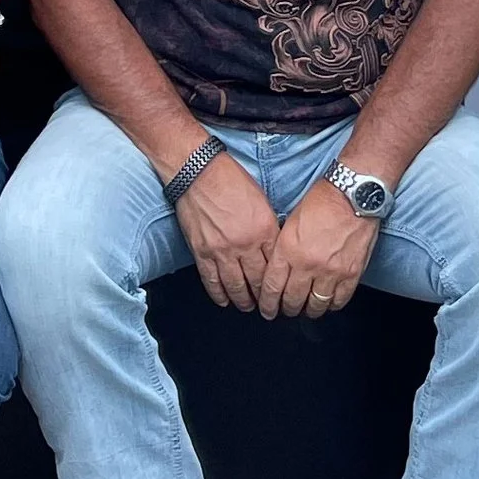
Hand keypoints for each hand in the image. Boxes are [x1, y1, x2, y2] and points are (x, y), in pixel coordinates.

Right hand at [175, 151, 279, 313]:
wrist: (198, 170)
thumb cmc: (231, 179)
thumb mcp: (262, 201)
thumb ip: (269, 229)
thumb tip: (273, 251)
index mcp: (264, 230)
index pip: (275, 268)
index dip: (279, 285)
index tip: (280, 293)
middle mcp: (245, 244)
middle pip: (258, 283)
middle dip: (264, 299)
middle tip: (267, 308)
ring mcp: (222, 250)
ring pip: (235, 287)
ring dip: (243, 301)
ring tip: (247, 306)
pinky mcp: (202, 252)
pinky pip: (212, 281)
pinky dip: (219, 294)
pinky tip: (224, 300)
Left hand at [257, 179, 380, 318]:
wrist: (353, 195)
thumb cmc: (322, 202)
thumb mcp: (290, 222)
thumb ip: (283, 249)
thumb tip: (277, 270)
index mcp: (288, 249)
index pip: (272, 287)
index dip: (267, 302)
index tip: (267, 308)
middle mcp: (307, 264)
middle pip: (292, 300)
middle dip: (285, 310)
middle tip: (284, 311)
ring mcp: (330, 272)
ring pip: (315, 305)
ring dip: (308, 311)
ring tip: (305, 309)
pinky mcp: (351, 274)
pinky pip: (338, 301)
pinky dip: (331, 306)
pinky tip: (327, 303)